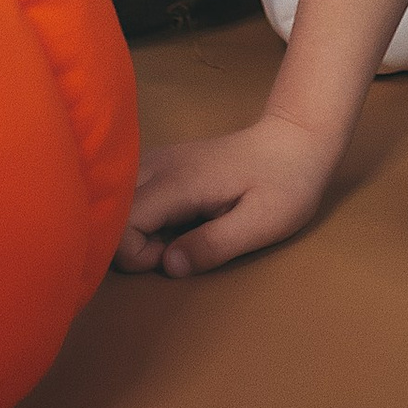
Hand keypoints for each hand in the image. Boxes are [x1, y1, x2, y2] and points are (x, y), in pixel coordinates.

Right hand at [114, 115, 335, 279]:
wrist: (297, 140)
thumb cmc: (285, 184)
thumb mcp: (261, 223)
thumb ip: (213, 246)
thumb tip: (168, 267)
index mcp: (178, 181)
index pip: (120, 224)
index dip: (136, 254)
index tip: (173, 258)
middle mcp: (159, 164)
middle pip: (110, 212)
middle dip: (131, 244)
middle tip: (178, 247)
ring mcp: (160, 160)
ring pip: (117, 202)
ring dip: (137, 230)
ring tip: (179, 235)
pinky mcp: (165, 164)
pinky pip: (131, 194)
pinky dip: (143, 216)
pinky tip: (177, 221)